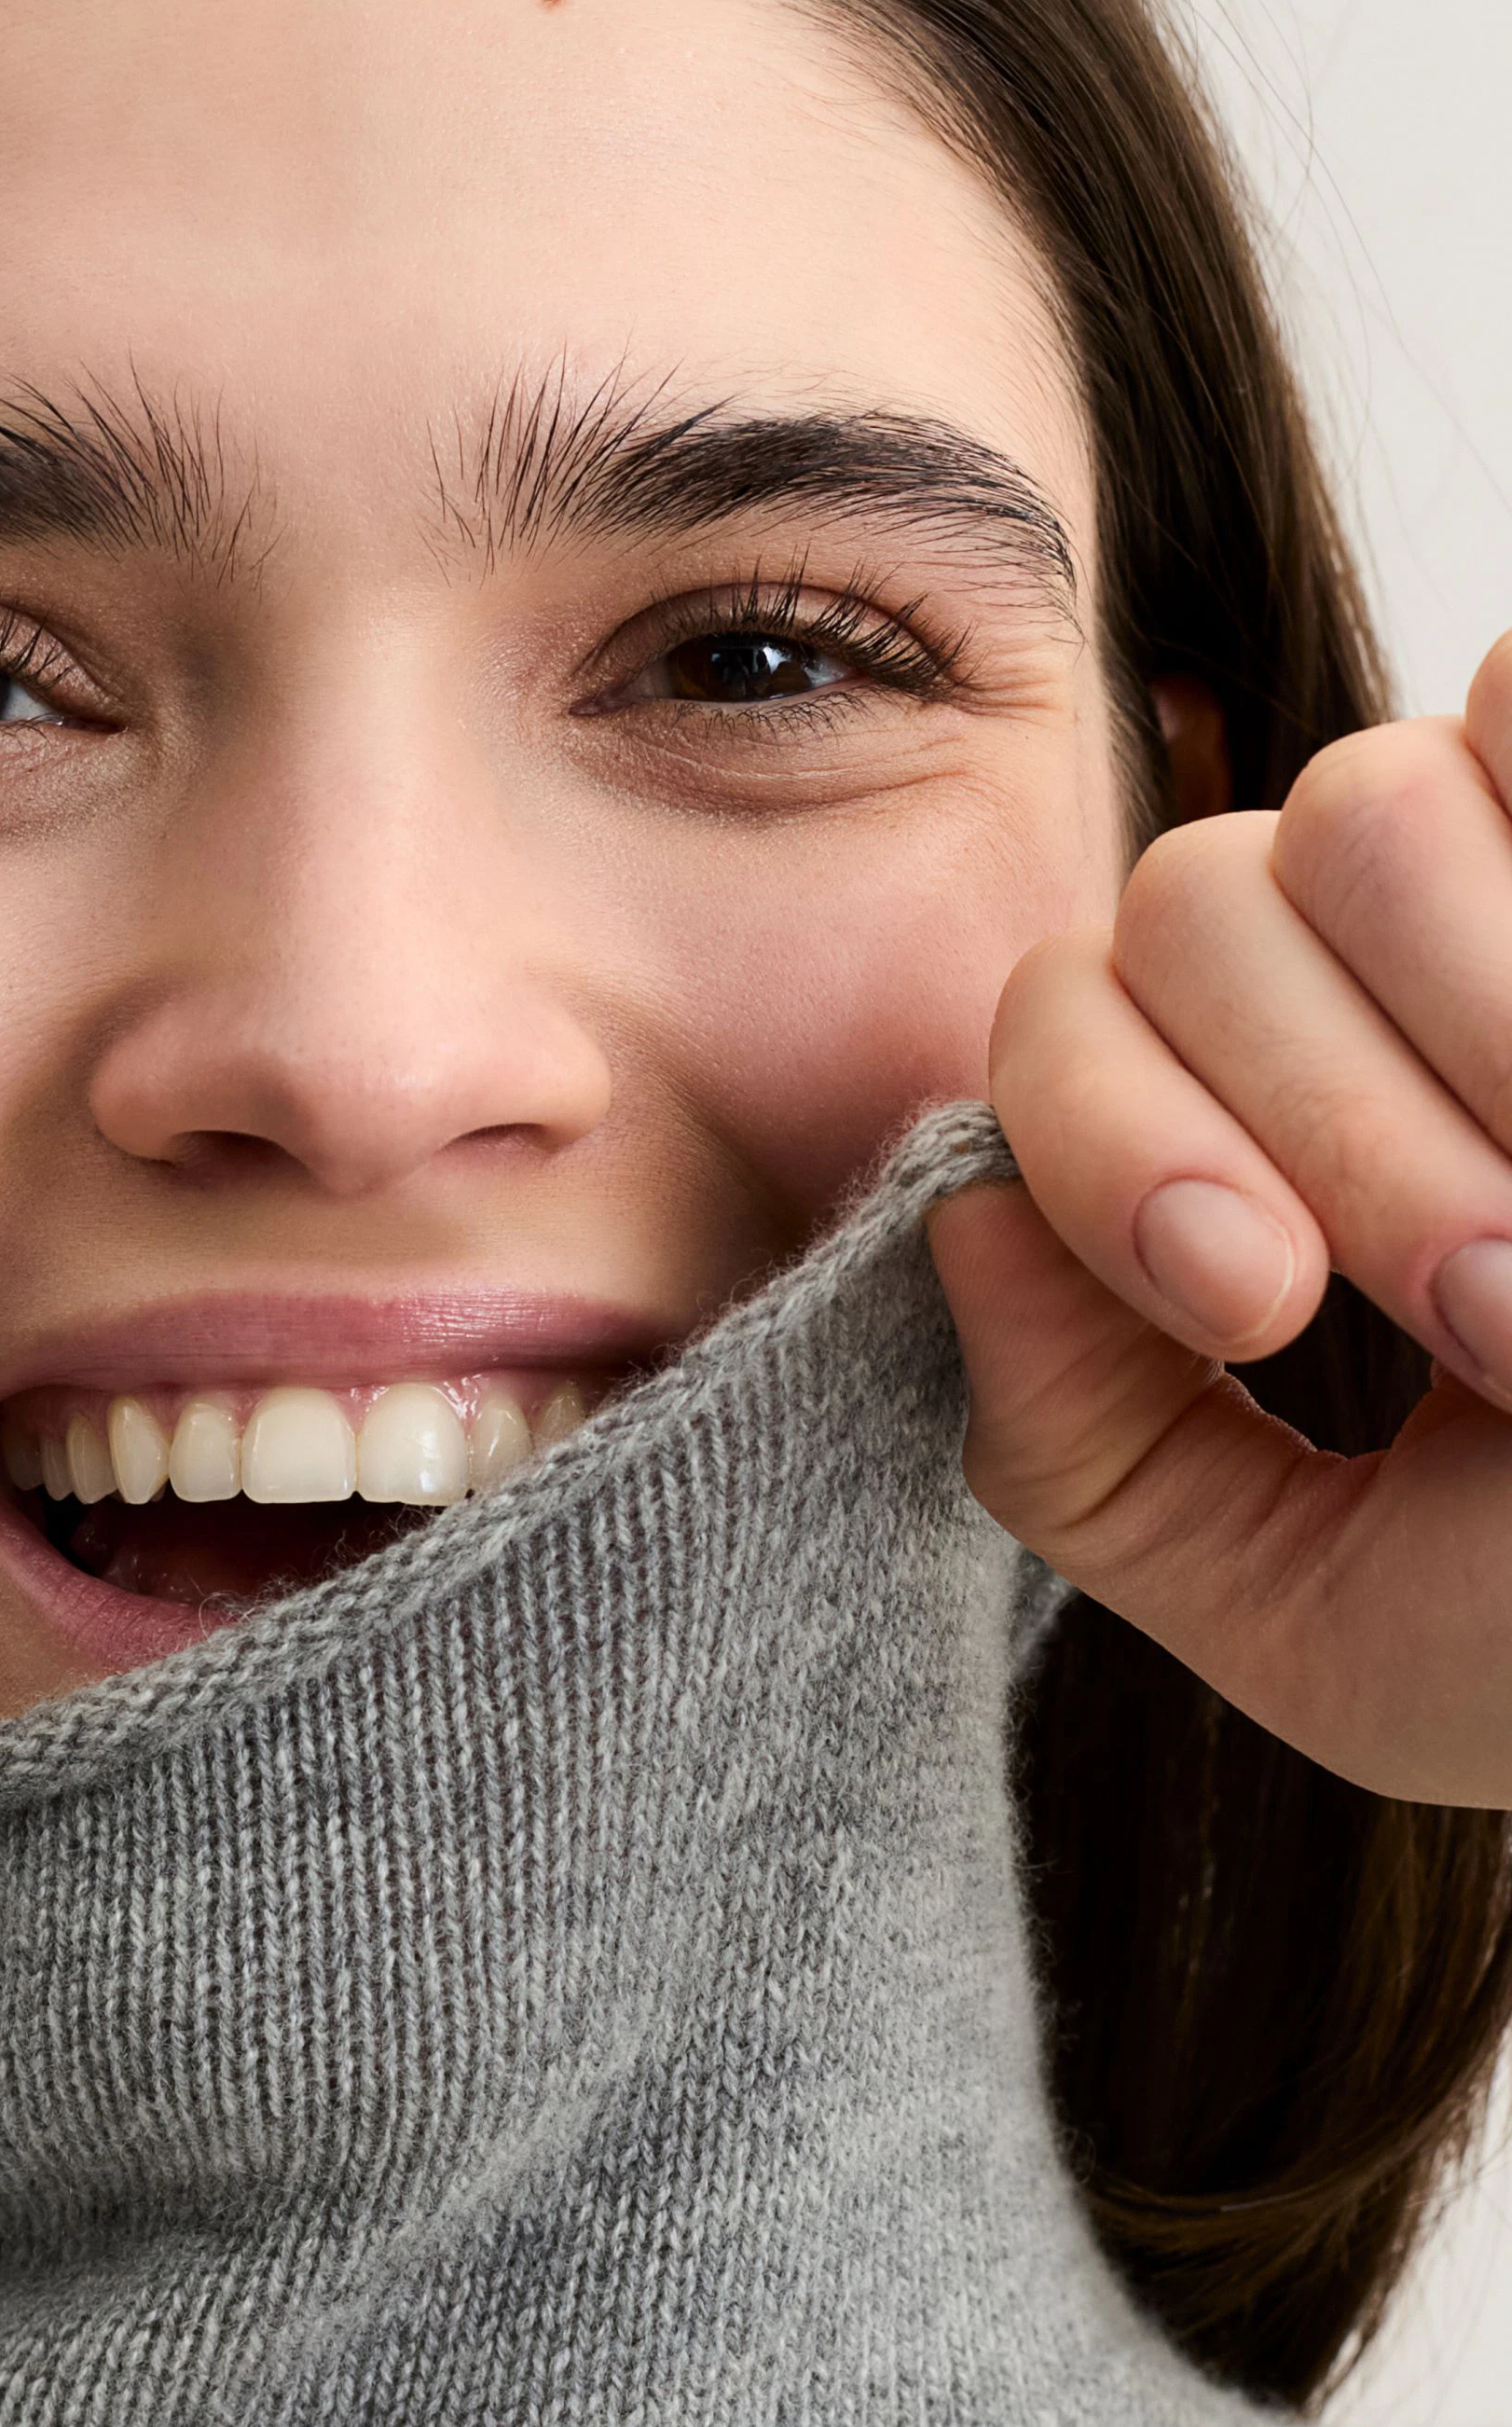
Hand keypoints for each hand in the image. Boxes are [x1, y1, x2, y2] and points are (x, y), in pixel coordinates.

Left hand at [928, 631, 1511, 1806]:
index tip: (1255, 1304)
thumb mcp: (1331, 1623)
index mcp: (1265, 1133)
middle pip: (1191, 899)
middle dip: (1327, 1126)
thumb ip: (1095, 1464)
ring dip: (1479, 1033)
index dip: (1115, 1141)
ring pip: (1363, 804)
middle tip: (1495, 1316)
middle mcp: (1379, 971)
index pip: (1060, 1014)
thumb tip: (967, 1225)